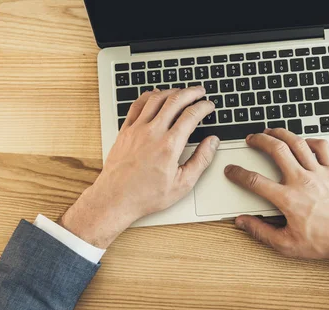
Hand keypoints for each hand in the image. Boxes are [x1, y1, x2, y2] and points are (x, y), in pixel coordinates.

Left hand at [60, 87, 218, 248]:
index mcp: (169, 145)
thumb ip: (201, 160)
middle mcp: (152, 132)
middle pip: (175, 100)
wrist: (116, 198)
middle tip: (200, 91)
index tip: (209, 105)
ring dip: (172, 91)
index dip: (204, 107)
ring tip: (181, 91)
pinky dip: (149, 96)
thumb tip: (212, 143)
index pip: (191, 115)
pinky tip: (155, 95)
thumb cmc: (146, 195)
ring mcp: (137, 129)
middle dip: (191, 93)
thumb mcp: (182, 184)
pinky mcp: (125, 131)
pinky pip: (137, 105)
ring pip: (156, 99)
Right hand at [224, 128, 328, 286]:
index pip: (255, 181)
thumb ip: (261, 232)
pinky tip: (303, 142)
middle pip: (276, 150)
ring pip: (297, 143)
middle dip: (259, 140)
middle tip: (251, 139)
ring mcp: (320, 174)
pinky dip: (310, 141)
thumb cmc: (325, 242)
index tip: (232, 170)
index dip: (239, 174)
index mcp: (288, 200)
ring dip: (281, 133)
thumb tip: (243, 222)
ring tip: (271, 131)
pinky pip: (322, 148)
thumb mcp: (287, 244)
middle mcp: (303, 182)